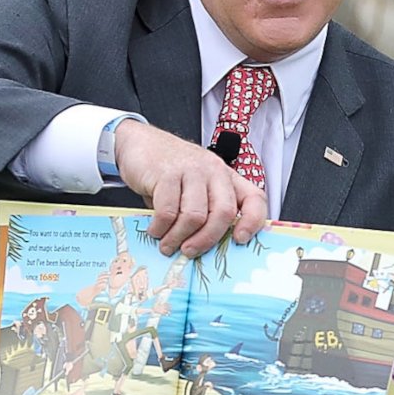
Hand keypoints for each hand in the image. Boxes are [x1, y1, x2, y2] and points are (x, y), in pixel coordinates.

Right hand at [113, 119, 268, 257]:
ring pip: (195, 216)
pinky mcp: (166, 173)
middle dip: (206, 240)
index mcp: (226, 178)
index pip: (254, 198)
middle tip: (190, 252)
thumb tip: (205, 248)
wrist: (139, 142)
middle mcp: (214, 171)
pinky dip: (161, 228)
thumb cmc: (169, 171)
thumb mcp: (195, 188)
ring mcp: (191, 170)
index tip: (240, 240)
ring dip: (179, 237)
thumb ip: (205, 211)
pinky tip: (155, 230)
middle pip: (223, 213)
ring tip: (167, 245)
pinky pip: (168, 211)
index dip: (252, 221)